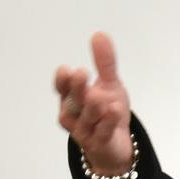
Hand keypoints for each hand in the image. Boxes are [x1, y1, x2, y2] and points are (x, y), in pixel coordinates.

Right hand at [54, 31, 133, 175]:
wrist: (116, 144)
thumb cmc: (106, 112)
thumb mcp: (109, 85)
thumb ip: (104, 63)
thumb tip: (99, 34)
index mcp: (72, 98)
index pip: (62, 88)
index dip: (63, 80)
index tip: (67, 70)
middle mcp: (73, 114)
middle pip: (72, 101)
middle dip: (75, 88)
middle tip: (81, 74)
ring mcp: (84, 131)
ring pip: (85, 119)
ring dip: (91, 106)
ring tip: (98, 95)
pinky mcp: (98, 143)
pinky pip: (101, 133)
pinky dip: (106, 122)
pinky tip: (113, 110)